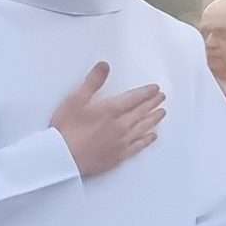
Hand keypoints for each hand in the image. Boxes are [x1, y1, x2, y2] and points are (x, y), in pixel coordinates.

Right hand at [49, 63, 163, 177]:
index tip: (156, 89)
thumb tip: (105, 66)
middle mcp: (120, 125)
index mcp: (110, 110)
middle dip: (153, 103)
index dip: (146, 92)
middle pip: (141, 112)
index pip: (134, 98)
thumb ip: (92, 82)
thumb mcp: (75, 100)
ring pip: (143, 128)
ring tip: (162, 113)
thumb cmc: (66, 129)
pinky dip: (146, 140)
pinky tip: (152, 136)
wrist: (63, 158)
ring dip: (154, 119)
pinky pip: (138, 146)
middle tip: (162, 98)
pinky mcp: (119, 156)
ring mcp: (121, 142)